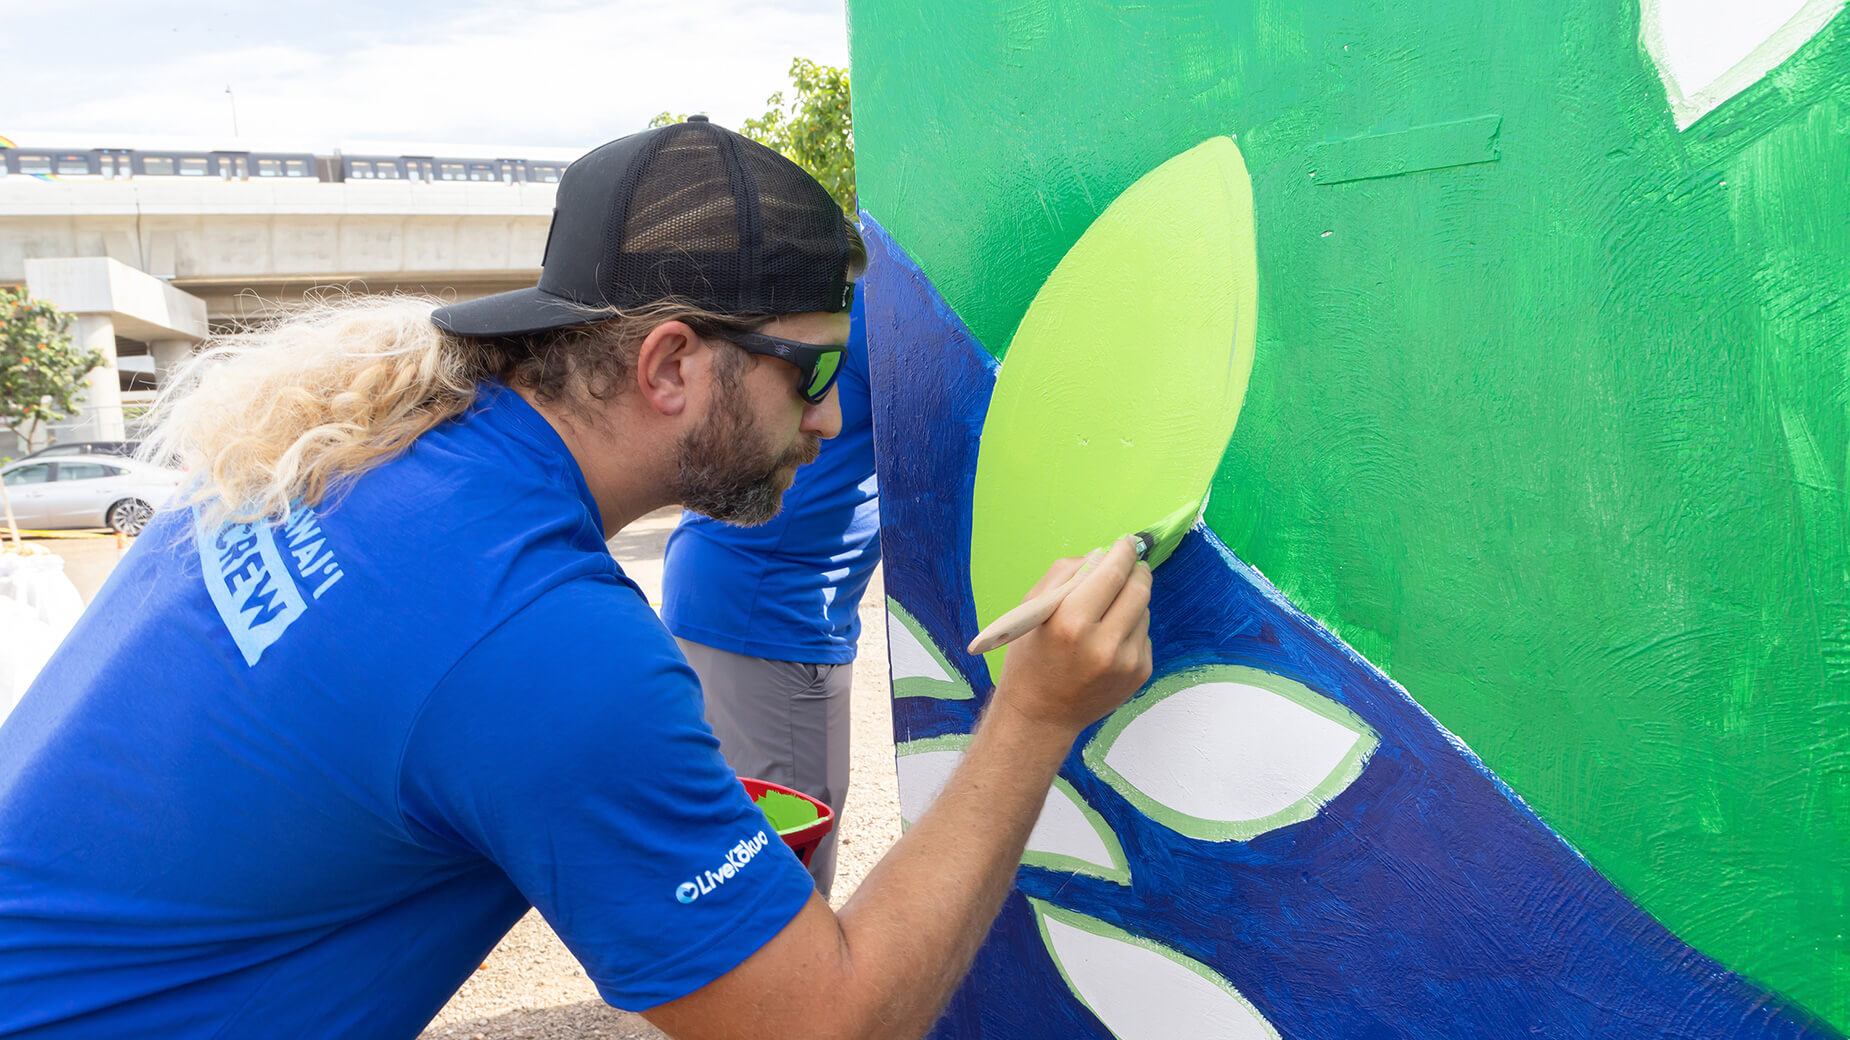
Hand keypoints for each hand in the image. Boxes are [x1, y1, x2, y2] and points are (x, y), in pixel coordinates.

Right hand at [990, 535, 1152, 738]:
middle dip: (1135, 570)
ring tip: (1106, 613)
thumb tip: (1103, 554)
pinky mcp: (1140, 673)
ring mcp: (1126, 662)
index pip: (1113, 573)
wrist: (1041, 715)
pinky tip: (1108, 640)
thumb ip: (1067, 573)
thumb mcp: (1033, 609)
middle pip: (1139, 588)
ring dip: (1131, 601)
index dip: (1124, 551)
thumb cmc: (1030, 657)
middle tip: (1127, 566)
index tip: (1127, 542)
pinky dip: (1131, 627)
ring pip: (1144, 609)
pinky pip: (1144, 634)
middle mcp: (1104, 644)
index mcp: (1072, 623)